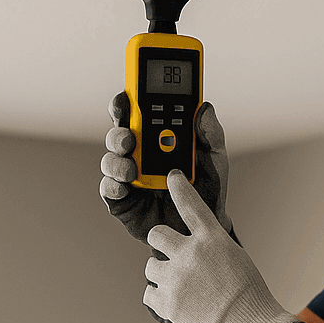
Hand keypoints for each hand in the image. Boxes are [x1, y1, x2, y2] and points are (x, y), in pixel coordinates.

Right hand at [100, 93, 233, 242]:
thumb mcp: (215, 157)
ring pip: (110, 161)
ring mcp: (127, 177)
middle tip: (129, 139)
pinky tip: (124, 187)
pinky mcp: (122, 201)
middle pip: (117, 135)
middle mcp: (137, 154)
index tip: (126, 97)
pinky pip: (108, 190)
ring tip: (131, 170)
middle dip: (118, 133)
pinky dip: (112, 186)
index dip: (126, 103)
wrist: (205, 225)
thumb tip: (204, 107)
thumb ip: (211, 133)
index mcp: (156, 138)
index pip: (135, 114)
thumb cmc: (207, 187)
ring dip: (116, 161)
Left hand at [144, 171, 299, 322]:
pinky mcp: (165, 301)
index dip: (180, 188)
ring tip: (181, 289)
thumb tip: (197, 243)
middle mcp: (190, 253)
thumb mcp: (236, 258)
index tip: (172, 177)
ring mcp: (175, 277)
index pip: (191, 205)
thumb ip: (213, 246)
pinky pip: (149, 292)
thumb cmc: (248, 295)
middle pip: (157, 235)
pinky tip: (176, 303)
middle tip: (172, 258)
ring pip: (152, 266)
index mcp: (212, 239)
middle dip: (162, 244)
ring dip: (162, 274)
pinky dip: (159, 297)